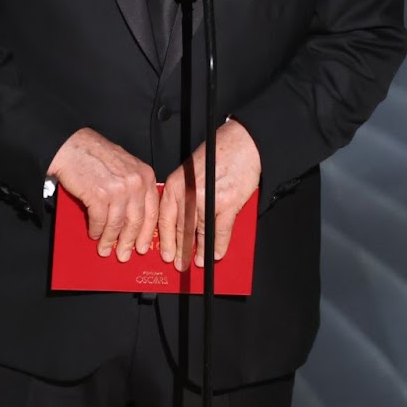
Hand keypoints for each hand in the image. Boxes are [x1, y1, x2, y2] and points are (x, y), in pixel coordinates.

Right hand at [48, 129, 158, 261]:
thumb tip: (136, 216)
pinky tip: (94, 234)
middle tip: (124, 255)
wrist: (72, 147)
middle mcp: (135, 183)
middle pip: (136, 221)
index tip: (143, 246)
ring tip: (105, 249)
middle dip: (129, 242)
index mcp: (145, 176)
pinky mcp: (98, 195)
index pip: (152, 211)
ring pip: (117, 225)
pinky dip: (97, 231)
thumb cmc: (97, 155)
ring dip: (110, 240)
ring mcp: (118, 190)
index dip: (146, 233)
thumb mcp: (126, 166)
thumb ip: (135, 187)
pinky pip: (100, 221)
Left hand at [159, 120, 260, 269]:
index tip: (164, 253)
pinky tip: (216, 254)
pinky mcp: (227, 205)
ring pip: (199, 234)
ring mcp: (207, 201)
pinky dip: (218, 246)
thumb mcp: (189, 170)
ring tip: (197, 262)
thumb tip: (179, 219)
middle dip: (179, 251)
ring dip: (198, 251)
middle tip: (179, 263)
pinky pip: (219, 233)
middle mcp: (188, 194)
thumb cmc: (218, 154)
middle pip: (180, 230)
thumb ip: (182, 193)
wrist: (242, 143)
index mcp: (175, 184)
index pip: (164, 219)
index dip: (165, 240)